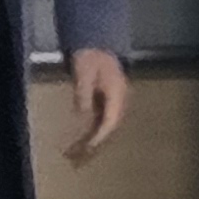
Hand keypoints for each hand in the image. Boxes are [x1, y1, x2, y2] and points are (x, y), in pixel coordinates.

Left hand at [62, 48, 128, 164]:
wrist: (97, 39)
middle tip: (77, 159)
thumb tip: (82, 115)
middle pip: (110, 127)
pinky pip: (103, 118)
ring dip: (94, 139)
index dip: (98, 138)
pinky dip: (93, 129)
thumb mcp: (84, 73)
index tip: (86, 150)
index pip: (110, 122)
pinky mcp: (109, 97)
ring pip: (107, 125)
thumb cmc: (90, 55)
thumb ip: (84, 94)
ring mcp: (116, 98)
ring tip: (78, 153)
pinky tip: (83, 138)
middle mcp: (120, 99)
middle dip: (95, 144)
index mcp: (117, 93)